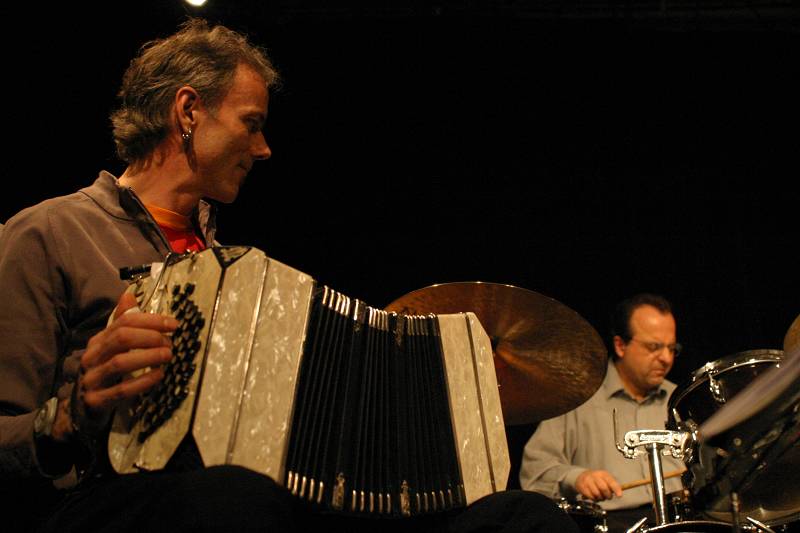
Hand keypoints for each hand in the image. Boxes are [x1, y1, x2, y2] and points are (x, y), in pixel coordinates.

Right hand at [56, 291, 177, 438]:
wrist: (81, 408)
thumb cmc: (105, 372)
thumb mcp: (112, 346)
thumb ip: (122, 323)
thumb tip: (130, 295)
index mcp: (97, 341)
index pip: (123, 322)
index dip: (150, 320)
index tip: (173, 324)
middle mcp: (92, 357)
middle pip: (121, 338)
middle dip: (150, 337)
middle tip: (170, 342)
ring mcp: (92, 379)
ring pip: (120, 363)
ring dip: (149, 357)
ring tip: (168, 355)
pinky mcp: (96, 401)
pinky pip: (122, 390)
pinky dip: (143, 382)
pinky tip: (159, 375)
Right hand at [575, 469, 622, 501]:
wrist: (581, 477)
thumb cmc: (596, 480)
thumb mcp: (605, 479)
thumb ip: (612, 485)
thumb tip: (619, 493)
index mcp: (603, 474)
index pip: (611, 481)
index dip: (616, 489)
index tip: (620, 496)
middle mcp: (595, 476)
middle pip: (604, 488)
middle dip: (608, 496)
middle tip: (608, 497)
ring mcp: (587, 481)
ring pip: (597, 494)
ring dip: (600, 498)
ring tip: (600, 497)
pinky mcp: (582, 486)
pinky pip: (590, 496)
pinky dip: (594, 499)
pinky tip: (594, 497)